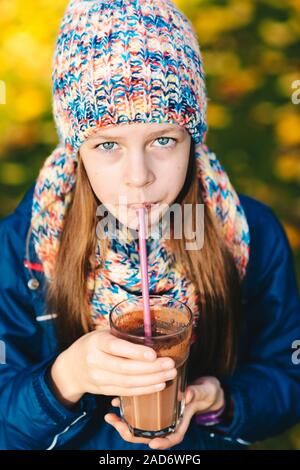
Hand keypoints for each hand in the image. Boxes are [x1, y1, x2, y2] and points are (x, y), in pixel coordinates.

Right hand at [49, 329, 176, 406]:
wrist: (71, 367)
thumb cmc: (94, 344)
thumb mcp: (103, 333)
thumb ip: (123, 334)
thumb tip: (154, 330)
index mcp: (96, 342)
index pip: (116, 347)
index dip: (135, 352)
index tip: (153, 354)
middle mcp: (95, 361)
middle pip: (125, 368)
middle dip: (151, 368)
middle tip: (170, 364)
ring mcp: (98, 378)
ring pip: (128, 382)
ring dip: (152, 380)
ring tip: (170, 374)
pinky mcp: (103, 391)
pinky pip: (126, 392)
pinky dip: (144, 389)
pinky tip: (159, 384)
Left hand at [104, 376, 224, 449]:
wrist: (200, 389)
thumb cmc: (201, 393)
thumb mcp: (201, 392)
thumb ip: (194, 394)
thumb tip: (187, 395)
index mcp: (180, 425)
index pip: (172, 438)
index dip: (163, 443)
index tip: (153, 443)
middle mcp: (167, 425)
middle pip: (148, 435)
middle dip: (130, 432)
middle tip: (117, 425)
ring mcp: (158, 419)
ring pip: (139, 427)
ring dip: (123, 424)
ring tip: (110, 417)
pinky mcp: (152, 410)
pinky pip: (137, 414)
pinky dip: (125, 410)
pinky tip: (115, 402)